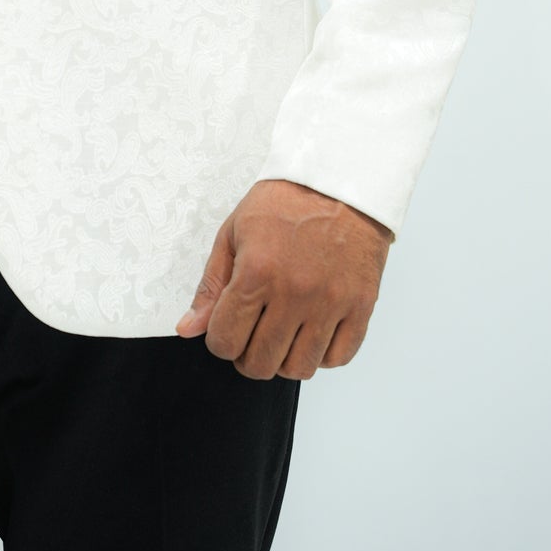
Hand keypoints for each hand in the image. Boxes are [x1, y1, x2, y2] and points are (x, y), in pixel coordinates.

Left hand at [175, 178, 392, 378]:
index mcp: (257, 272)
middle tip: (251, 336)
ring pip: (300, 368)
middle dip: (247, 356)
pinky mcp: (361, 306)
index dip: (220, 341)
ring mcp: (331, 302)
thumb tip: (189, 329)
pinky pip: (339, 358)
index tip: (227, 329)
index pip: (226, 340)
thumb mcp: (234, 232)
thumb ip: (212, 285)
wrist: (339, 182)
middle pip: (261, 364)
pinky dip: (322, 355)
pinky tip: (312, 331)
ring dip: (284, 359)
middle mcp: (294, 293)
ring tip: (282, 334)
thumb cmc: (285, 203)